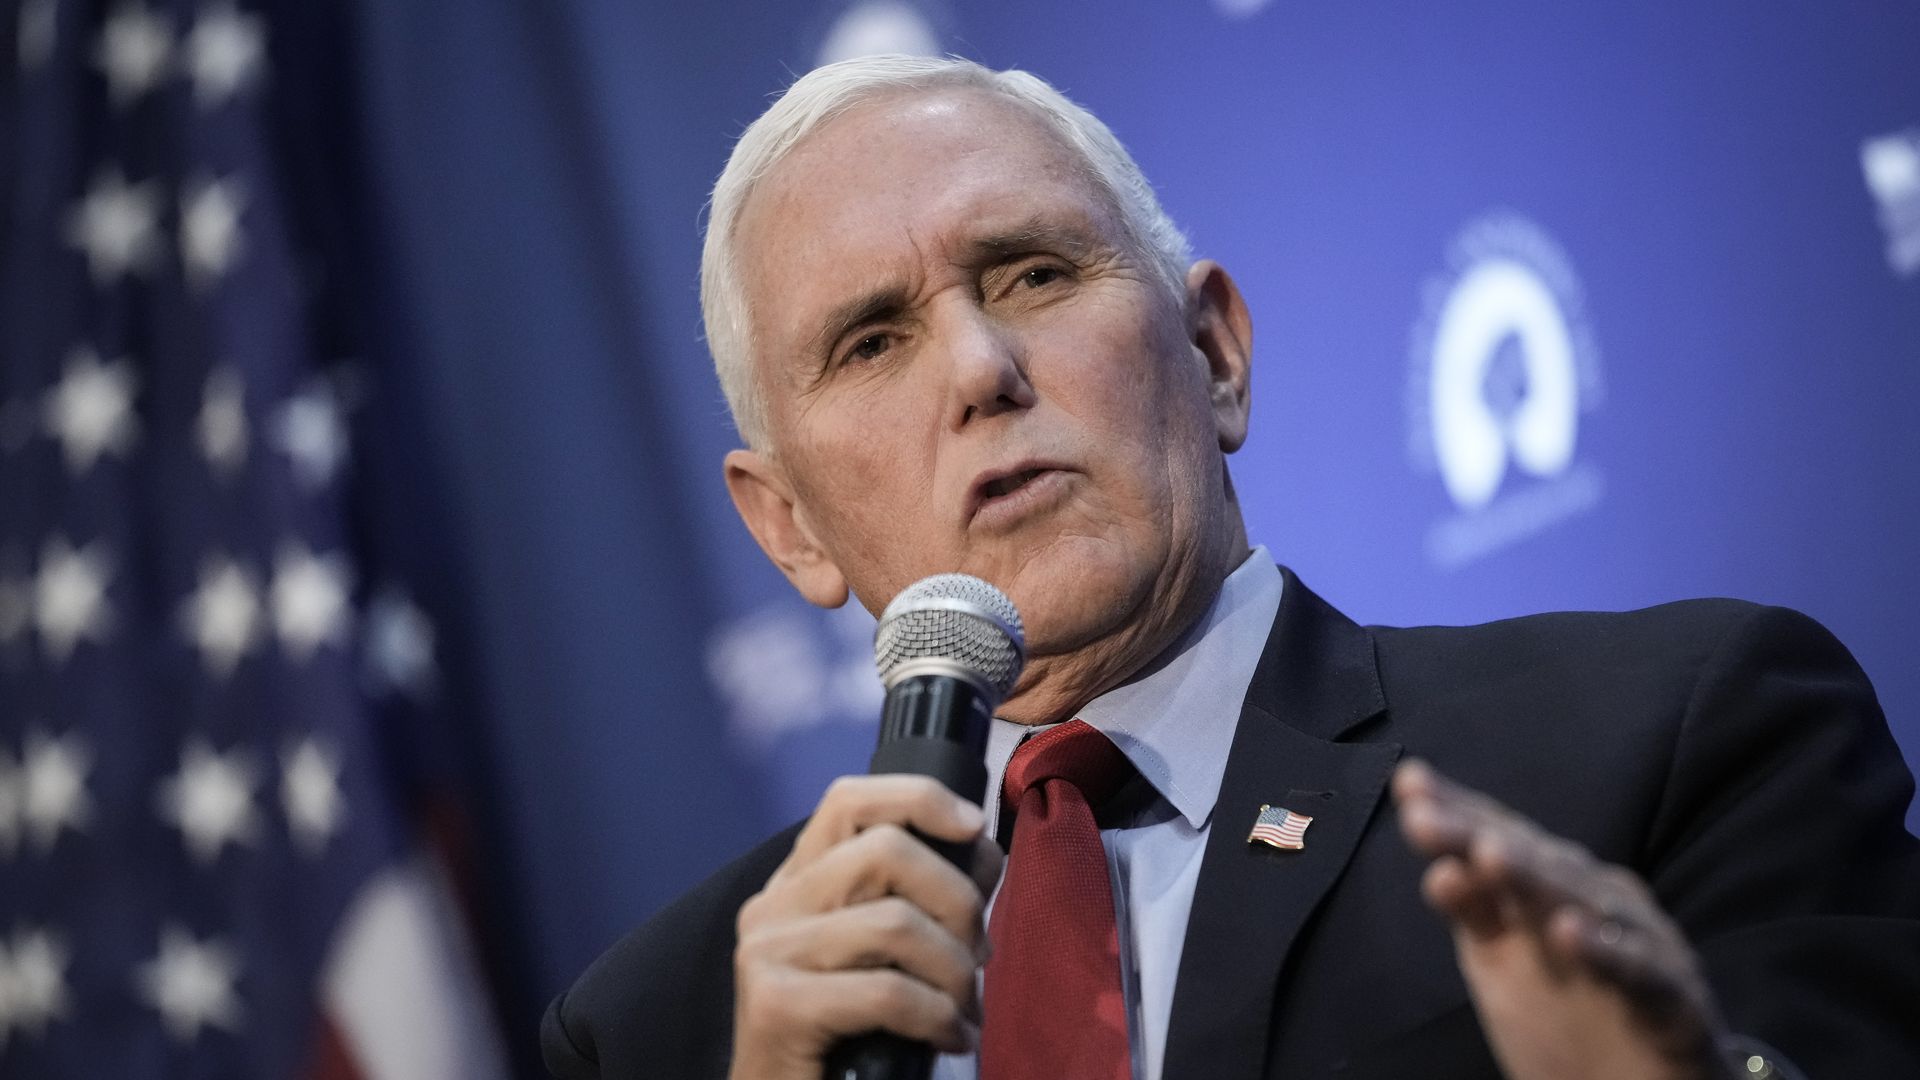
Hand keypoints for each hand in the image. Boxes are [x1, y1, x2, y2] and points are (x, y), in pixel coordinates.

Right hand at [729, 775, 1003, 1079]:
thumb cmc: (847, 1040)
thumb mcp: (883, 957)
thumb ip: (921, 900)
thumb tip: (982, 851)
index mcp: (796, 884)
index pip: (848, 801)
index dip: (919, 799)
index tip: (975, 828)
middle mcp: (772, 906)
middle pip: (886, 851)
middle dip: (958, 900)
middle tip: (979, 957)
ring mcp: (766, 953)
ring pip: (894, 922)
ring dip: (954, 972)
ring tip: (966, 1011)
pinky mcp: (776, 1005)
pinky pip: (887, 991)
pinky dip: (937, 1016)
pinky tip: (951, 1040)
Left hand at [1393, 760, 1733, 1079]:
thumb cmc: (1567, 1017)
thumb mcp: (1502, 961)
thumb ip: (1473, 913)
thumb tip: (1438, 869)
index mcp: (1554, 886)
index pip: (1501, 836)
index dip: (1457, 810)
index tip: (1407, 782)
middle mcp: (1598, 900)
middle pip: (1534, 860)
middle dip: (1477, 834)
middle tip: (1423, 815)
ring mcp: (1640, 943)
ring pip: (1587, 901)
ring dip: (1537, 877)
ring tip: (1489, 853)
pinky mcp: (1675, 997)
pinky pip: (1641, 970)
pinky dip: (1607, 951)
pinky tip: (1568, 932)